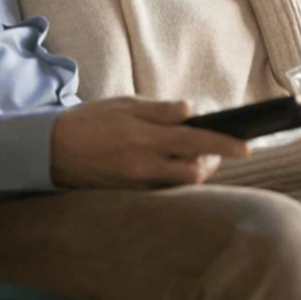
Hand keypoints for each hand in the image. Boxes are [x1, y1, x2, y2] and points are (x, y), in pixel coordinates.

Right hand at [50, 96, 249, 189]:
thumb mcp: (124, 104)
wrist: (53, 151)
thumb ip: (159, 109)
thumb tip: (191, 111)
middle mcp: (144, 164)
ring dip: (195, 171)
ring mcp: (138, 184)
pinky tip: (172, 165)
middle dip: (213, 162)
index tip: (247, 146)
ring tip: (196, 156)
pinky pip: (164, 190)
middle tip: (217, 149)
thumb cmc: (91, 121)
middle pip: (195, 172)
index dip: (224, 145)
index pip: (195, 142)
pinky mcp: (131, 195)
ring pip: (181, 184)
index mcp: (144, 137)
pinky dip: (174, 178)